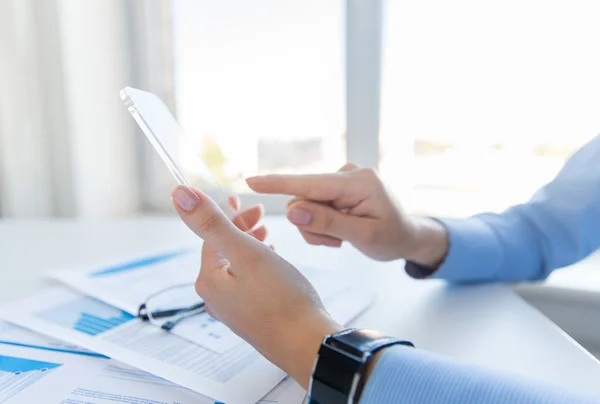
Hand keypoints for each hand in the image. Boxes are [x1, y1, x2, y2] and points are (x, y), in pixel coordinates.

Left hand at [170, 185, 341, 388]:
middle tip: (260, 213)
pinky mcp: (252, 318)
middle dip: (240, 228)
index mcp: (209, 281)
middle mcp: (216, 298)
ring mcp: (233, 311)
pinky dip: (257, 265)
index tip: (245, 200)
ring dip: (249, 245)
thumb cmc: (281, 300)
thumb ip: (212, 223)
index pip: (211, 235)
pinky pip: (247, 283)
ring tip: (267, 234)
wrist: (308, 345)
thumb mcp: (246, 253)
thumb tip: (178, 194)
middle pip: (222, 251)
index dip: (229, 214)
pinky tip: (272, 263)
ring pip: (236, 267)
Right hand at [246, 164, 447, 266]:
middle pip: (304, 200)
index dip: (277, 184)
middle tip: (336, 242)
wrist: (408, 236)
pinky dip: (322, 223)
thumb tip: (292, 212)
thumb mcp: (363, 236)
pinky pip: (314, 205)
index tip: (250, 181)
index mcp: (358, 182)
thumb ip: (327, 223)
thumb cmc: (392, 238)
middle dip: (312, 225)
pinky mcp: (338, 186)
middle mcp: (348, 173)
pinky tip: (341, 230)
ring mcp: (342, 179)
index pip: (309, 183)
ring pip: (306, 206)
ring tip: (342, 238)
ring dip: (318, 227)